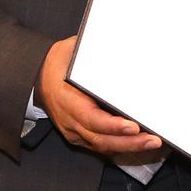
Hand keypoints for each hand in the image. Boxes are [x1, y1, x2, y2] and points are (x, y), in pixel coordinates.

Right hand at [37, 36, 162, 155]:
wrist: (37, 77)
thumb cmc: (59, 62)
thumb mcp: (73, 50)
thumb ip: (94, 51)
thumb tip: (120, 43)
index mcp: (67, 100)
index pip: (91, 118)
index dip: (112, 125)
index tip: (132, 126)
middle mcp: (70, 120)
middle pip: (101, 138)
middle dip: (129, 142)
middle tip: (153, 140)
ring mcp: (74, 131)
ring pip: (102, 146)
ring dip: (129, 147)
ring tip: (152, 142)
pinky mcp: (80, 135)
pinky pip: (102, 145)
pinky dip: (121, 146)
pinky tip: (139, 143)